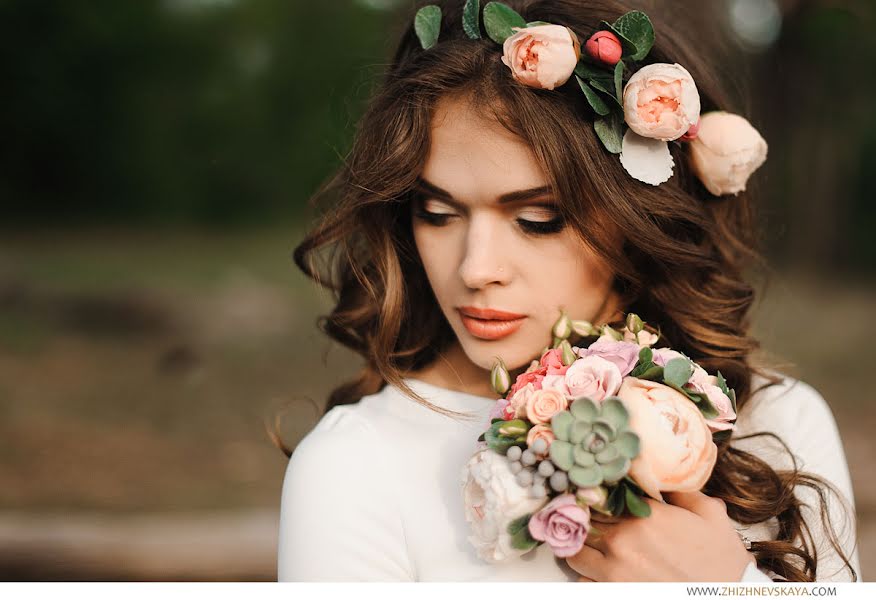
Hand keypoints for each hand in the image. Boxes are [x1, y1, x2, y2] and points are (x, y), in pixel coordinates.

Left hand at [567, 491, 754, 581]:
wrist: (729, 599)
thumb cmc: (722, 561)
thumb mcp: (710, 516)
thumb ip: (682, 491)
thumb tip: (664, 479)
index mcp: (646, 514)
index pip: (607, 493)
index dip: (605, 494)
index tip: (603, 494)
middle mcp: (624, 539)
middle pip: (586, 519)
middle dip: (590, 518)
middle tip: (595, 520)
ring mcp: (614, 569)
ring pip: (577, 549)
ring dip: (583, 546)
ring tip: (594, 547)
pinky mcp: (612, 592)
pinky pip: (583, 580)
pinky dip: (588, 575)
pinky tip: (600, 572)